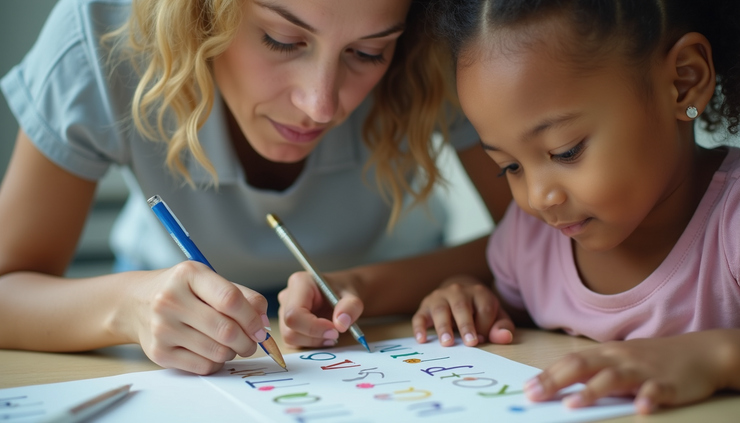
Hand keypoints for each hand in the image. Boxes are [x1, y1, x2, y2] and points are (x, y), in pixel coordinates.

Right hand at [125, 261, 270, 374]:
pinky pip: (203, 366)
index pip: (230, 300)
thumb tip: (263, 321)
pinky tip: (212, 351)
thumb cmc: (182, 291)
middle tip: (252, 342)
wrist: (136, 303)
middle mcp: (170, 300)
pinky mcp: (159, 352)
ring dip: (233, 352)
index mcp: (188, 275)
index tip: (261, 328)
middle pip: (226, 330)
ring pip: (217, 351)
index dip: (252, 318)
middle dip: (248, 341)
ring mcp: (162, 327)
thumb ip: (242, 296)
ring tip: (231, 344)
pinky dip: (216, 362)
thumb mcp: (209, 281)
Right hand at [278, 270, 362, 347]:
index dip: (313, 327)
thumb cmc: (344, 291)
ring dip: (313, 341)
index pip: (295, 313)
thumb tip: (341, 324)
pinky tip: (323, 336)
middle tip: (336, 334)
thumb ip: (351, 307)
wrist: (342, 293)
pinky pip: (293, 342)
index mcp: (300, 283)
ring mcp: (284, 310)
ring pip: (290, 337)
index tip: (334, 331)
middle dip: (314, 336)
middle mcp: (287, 296)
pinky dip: (310, 343)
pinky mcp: (286, 324)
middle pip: (290, 328)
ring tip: (332, 334)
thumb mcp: (354, 296)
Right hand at [412, 275, 513, 346]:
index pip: (484, 308)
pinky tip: (422, 340)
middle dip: (466, 325)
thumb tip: (505, 337)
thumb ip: (502, 326)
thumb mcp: (495, 315)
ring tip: (447, 343)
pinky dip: (419, 328)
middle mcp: (458, 291)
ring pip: (440, 309)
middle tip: (470, 343)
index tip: (482, 340)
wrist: (458, 292)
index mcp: (479, 293)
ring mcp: (439, 297)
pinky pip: (419, 316)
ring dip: (443, 326)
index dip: (485, 325)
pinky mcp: (425, 306)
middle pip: (461, 307)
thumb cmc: (479, 310)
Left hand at [523, 329, 739, 413]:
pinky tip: (640, 409)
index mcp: (606, 353)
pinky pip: (656, 391)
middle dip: (556, 381)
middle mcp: (620, 359)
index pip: (570, 361)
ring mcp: (643, 371)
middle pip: (583, 366)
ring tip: (571, 405)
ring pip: (614, 379)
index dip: (547, 374)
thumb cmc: (651, 359)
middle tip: (534, 396)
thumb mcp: (619, 360)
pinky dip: (647, 399)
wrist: (699, 352)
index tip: (526, 388)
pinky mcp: (668, 384)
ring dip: (591, 392)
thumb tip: (559, 382)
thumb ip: (592, 369)